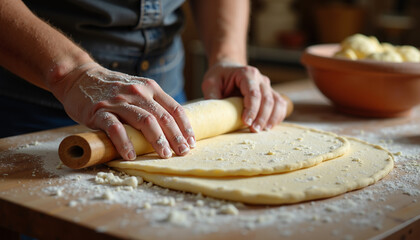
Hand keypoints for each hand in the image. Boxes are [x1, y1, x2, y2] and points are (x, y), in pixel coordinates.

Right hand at [51, 63, 194, 159]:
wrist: (79, 77)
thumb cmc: (112, 89)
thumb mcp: (137, 89)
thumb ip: (153, 104)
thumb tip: (174, 129)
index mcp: (150, 88)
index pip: (174, 108)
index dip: (185, 127)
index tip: (192, 143)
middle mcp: (138, 93)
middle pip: (163, 117)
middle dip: (176, 137)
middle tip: (183, 153)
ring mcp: (119, 102)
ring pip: (144, 121)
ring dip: (157, 140)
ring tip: (164, 155)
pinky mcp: (99, 111)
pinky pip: (115, 128)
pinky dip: (124, 142)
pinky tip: (131, 155)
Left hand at [202, 61, 286, 131]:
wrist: (228, 69)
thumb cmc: (219, 77)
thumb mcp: (210, 83)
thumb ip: (212, 96)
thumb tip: (214, 114)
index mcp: (247, 73)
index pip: (253, 93)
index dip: (252, 109)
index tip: (246, 122)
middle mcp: (260, 79)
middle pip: (267, 99)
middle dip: (262, 117)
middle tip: (254, 130)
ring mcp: (267, 86)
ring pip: (277, 103)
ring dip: (271, 118)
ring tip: (262, 131)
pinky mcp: (271, 94)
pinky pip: (280, 105)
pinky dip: (277, 117)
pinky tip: (269, 127)